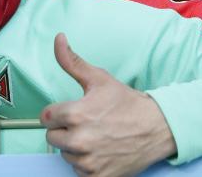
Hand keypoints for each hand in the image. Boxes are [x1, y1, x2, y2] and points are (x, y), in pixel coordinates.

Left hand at [41, 33, 176, 176]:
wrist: (157, 128)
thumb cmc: (128, 103)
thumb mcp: (100, 78)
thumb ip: (72, 61)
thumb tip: (58, 39)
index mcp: (75, 114)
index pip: (45, 118)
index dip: (58, 113)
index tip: (73, 112)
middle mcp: (78, 140)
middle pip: (52, 138)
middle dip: (65, 130)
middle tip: (87, 123)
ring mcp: (87, 161)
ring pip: (65, 155)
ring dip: (76, 148)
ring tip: (97, 136)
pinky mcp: (96, 176)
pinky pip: (78, 172)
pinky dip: (87, 164)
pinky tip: (101, 151)